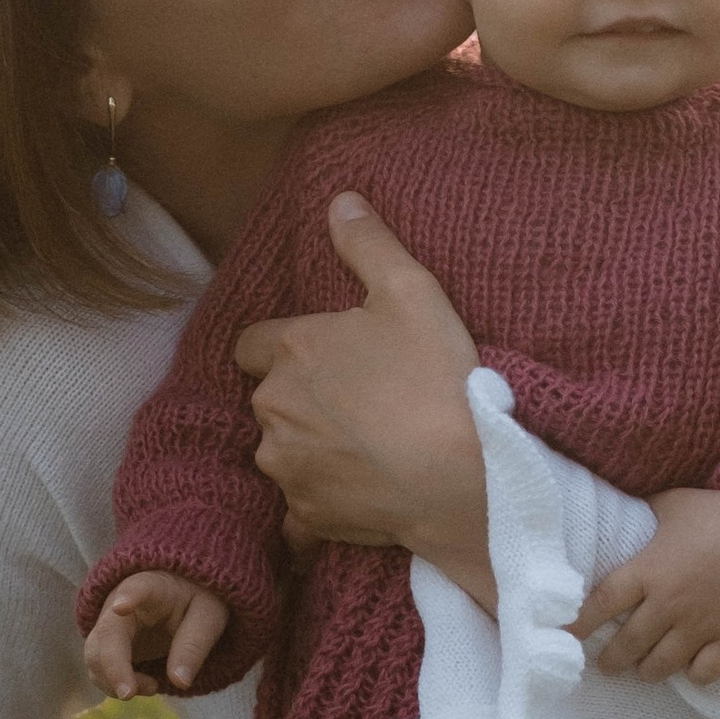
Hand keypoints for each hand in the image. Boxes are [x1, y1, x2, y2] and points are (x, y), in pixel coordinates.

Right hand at [85, 569, 229, 696]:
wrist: (181, 597)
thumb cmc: (195, 602)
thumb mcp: (208, 618)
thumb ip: (193, 646)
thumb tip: (179, 682)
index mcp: (151, 587)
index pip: (136, 588)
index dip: (128, 597)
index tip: (120, 606)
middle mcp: (119, 603)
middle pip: (105, 634)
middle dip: (113, 666)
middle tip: (129, 694)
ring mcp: (108, 626)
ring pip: (94, 656)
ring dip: (115, 680)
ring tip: (154, 687)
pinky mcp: (106, 647)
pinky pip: (99, 669)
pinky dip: (116, 685)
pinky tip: (147, 686)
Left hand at [234, 195, 492, 607]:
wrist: (467, 476)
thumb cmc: (439, 378)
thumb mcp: (412, 292)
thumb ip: (368, 244)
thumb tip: (340, 201)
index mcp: (291, 349)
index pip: (252, 343)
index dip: (284, 346)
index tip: (324, 354)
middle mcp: (273, 408)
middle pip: (269, 399)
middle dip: (300, 398)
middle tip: (359, 400)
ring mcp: (286, 467)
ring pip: (282, 452)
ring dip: (309, 449)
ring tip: (366, 448)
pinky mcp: (306, 517)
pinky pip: (299, 510)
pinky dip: (320, 502)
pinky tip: (358, 494)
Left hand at [579, 485, 719, 686]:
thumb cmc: (717, 511)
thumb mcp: (671, 503)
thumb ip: (640, 514)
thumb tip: (613, 508)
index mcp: (650, 570)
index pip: (602, 604)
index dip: (580, 623)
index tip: (567, 634)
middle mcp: (670, 602)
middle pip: (627, 645)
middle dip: (611, 660)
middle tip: (606, 663)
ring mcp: (702, 623)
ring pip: (661, 666)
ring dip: (646, 671)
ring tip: (642, 669)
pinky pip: (706, 672)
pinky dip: (694, 675)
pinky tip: (689, 667)